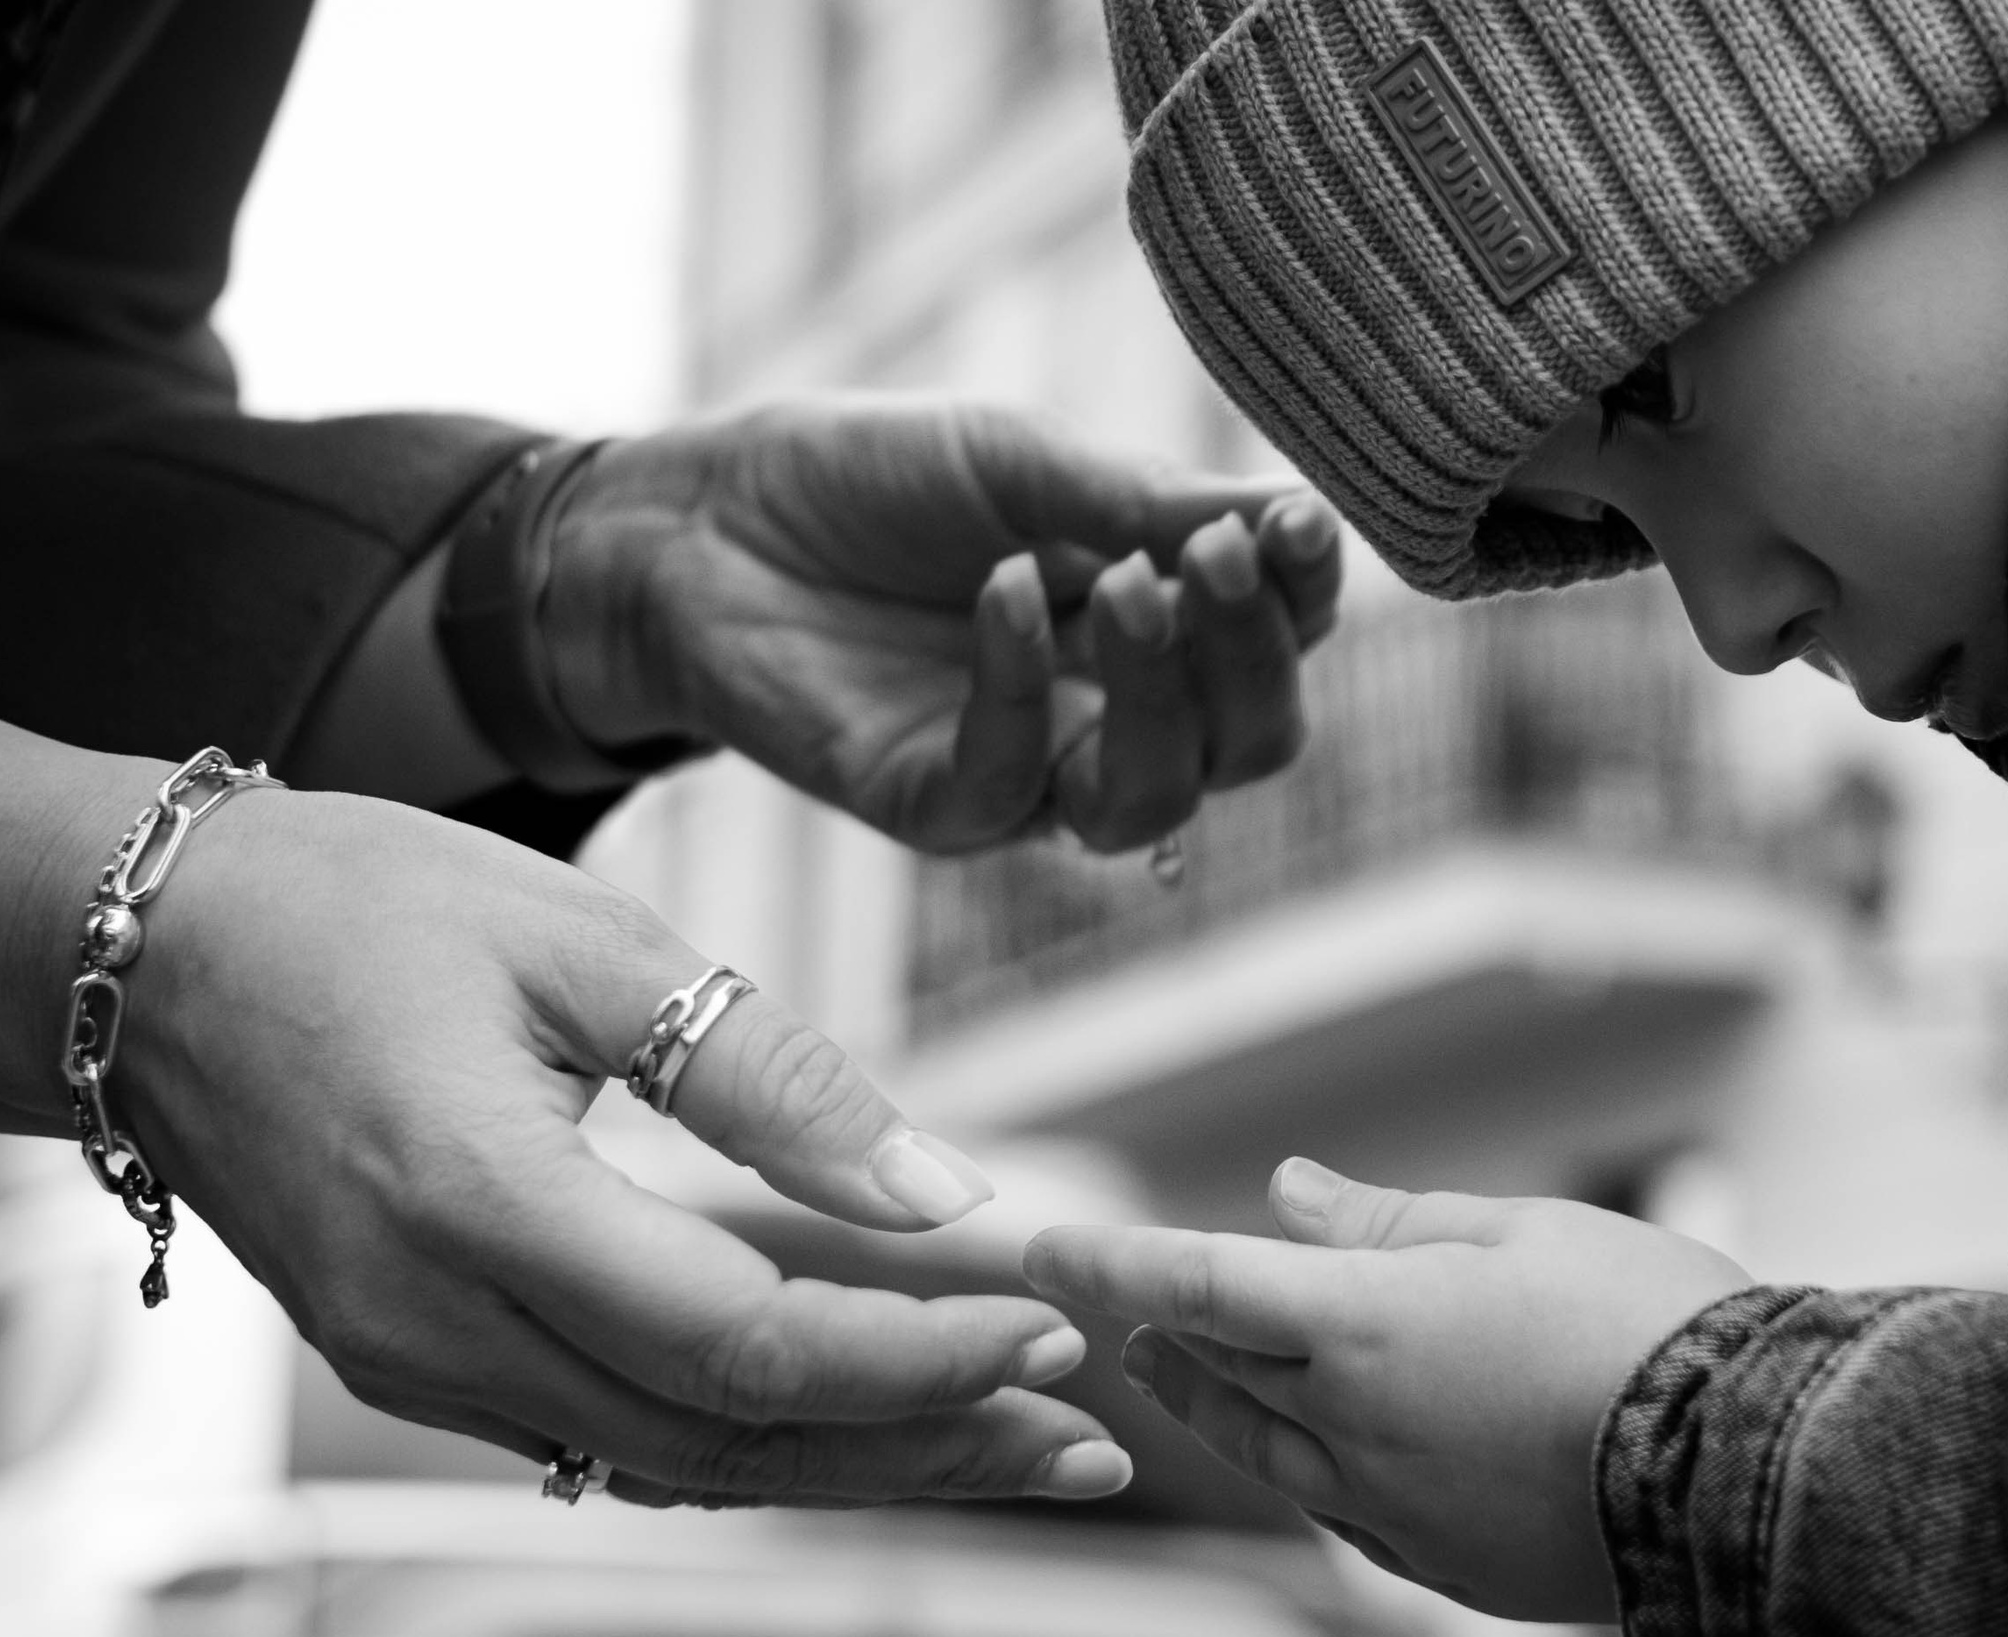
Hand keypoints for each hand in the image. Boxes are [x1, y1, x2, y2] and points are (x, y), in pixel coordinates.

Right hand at [122, 785, 1130, 1506]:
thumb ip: (765, 1069)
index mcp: (474, 1203)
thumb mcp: (579, 935)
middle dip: (922, 1448)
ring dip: (854, 1461)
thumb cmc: (351, 906)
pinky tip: (858, 1409)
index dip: (913, 1357)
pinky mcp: (418, 1361)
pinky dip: (752, 1434)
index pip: (743, 1343)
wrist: (138, 954)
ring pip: (674, 1464)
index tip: (1047, 1331)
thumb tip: (937, 1187)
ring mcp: (414, 1365)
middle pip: (726, 1444)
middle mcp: (434, 1327)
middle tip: (1080, 1441)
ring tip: (1008, 1444)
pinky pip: (611, 1434)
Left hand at [547, 394, 1341, 852]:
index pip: (1278, 643)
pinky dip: (1023, 684)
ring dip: (1166, 694)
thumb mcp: (1018, 461)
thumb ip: (1147, 500)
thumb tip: (1297, 514)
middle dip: (1251, 656)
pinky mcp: (932, 803)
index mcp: (1155, 626)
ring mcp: (1026, 771)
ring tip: (1136, 584)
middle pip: (1246, 744)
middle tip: (1214, 556)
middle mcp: (1109, 714)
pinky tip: (1004, 588)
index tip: (1299, 523)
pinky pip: (1012, 783)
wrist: (701, 519)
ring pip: (1152, 798)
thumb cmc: (867, 480)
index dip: (1306, 597)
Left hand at [1022, 1159, 1753, 1619]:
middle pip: (1217, 1370)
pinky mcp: (1443, 1564)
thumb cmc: (1649, 1324)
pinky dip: (1298, 1466)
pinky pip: (1337, 1512)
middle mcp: (1358, 1421)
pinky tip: (1299, 1453)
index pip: (1195, 1279)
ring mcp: (1395, 1505)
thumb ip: (1384, 1218)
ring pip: (1263, 1450)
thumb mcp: (1516, 1231)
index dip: (1108, 1261)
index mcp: (1367, 1321)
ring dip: (1207, 1403)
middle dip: (1156, 1331)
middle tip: (1112, 1308)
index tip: (1038, 1245)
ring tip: (1173, 1372)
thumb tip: (1286, 1191)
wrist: (1755, 1468)